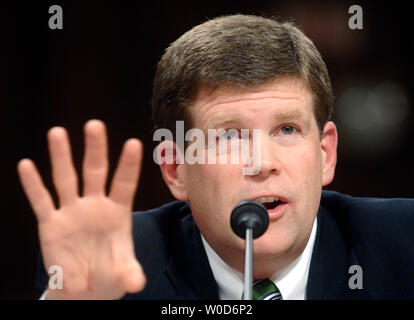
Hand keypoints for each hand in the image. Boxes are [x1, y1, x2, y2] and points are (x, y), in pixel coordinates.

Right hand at [17, 120, 145, 298]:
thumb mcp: (123, 275)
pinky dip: (33, 185)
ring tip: (57, 132)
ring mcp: (72, 212)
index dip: (128, 165)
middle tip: (95, 124)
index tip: (133, 143)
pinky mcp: (51, 224)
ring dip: (61, 157)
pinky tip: (26, 165)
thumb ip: (129, 274)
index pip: (124, 184)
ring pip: (66, 179)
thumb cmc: (110, 275)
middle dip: (95, 149)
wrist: (87, 288)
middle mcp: (94, 206)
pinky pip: (41, 202)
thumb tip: (136, 284)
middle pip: (95, 172)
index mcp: (117, 212)